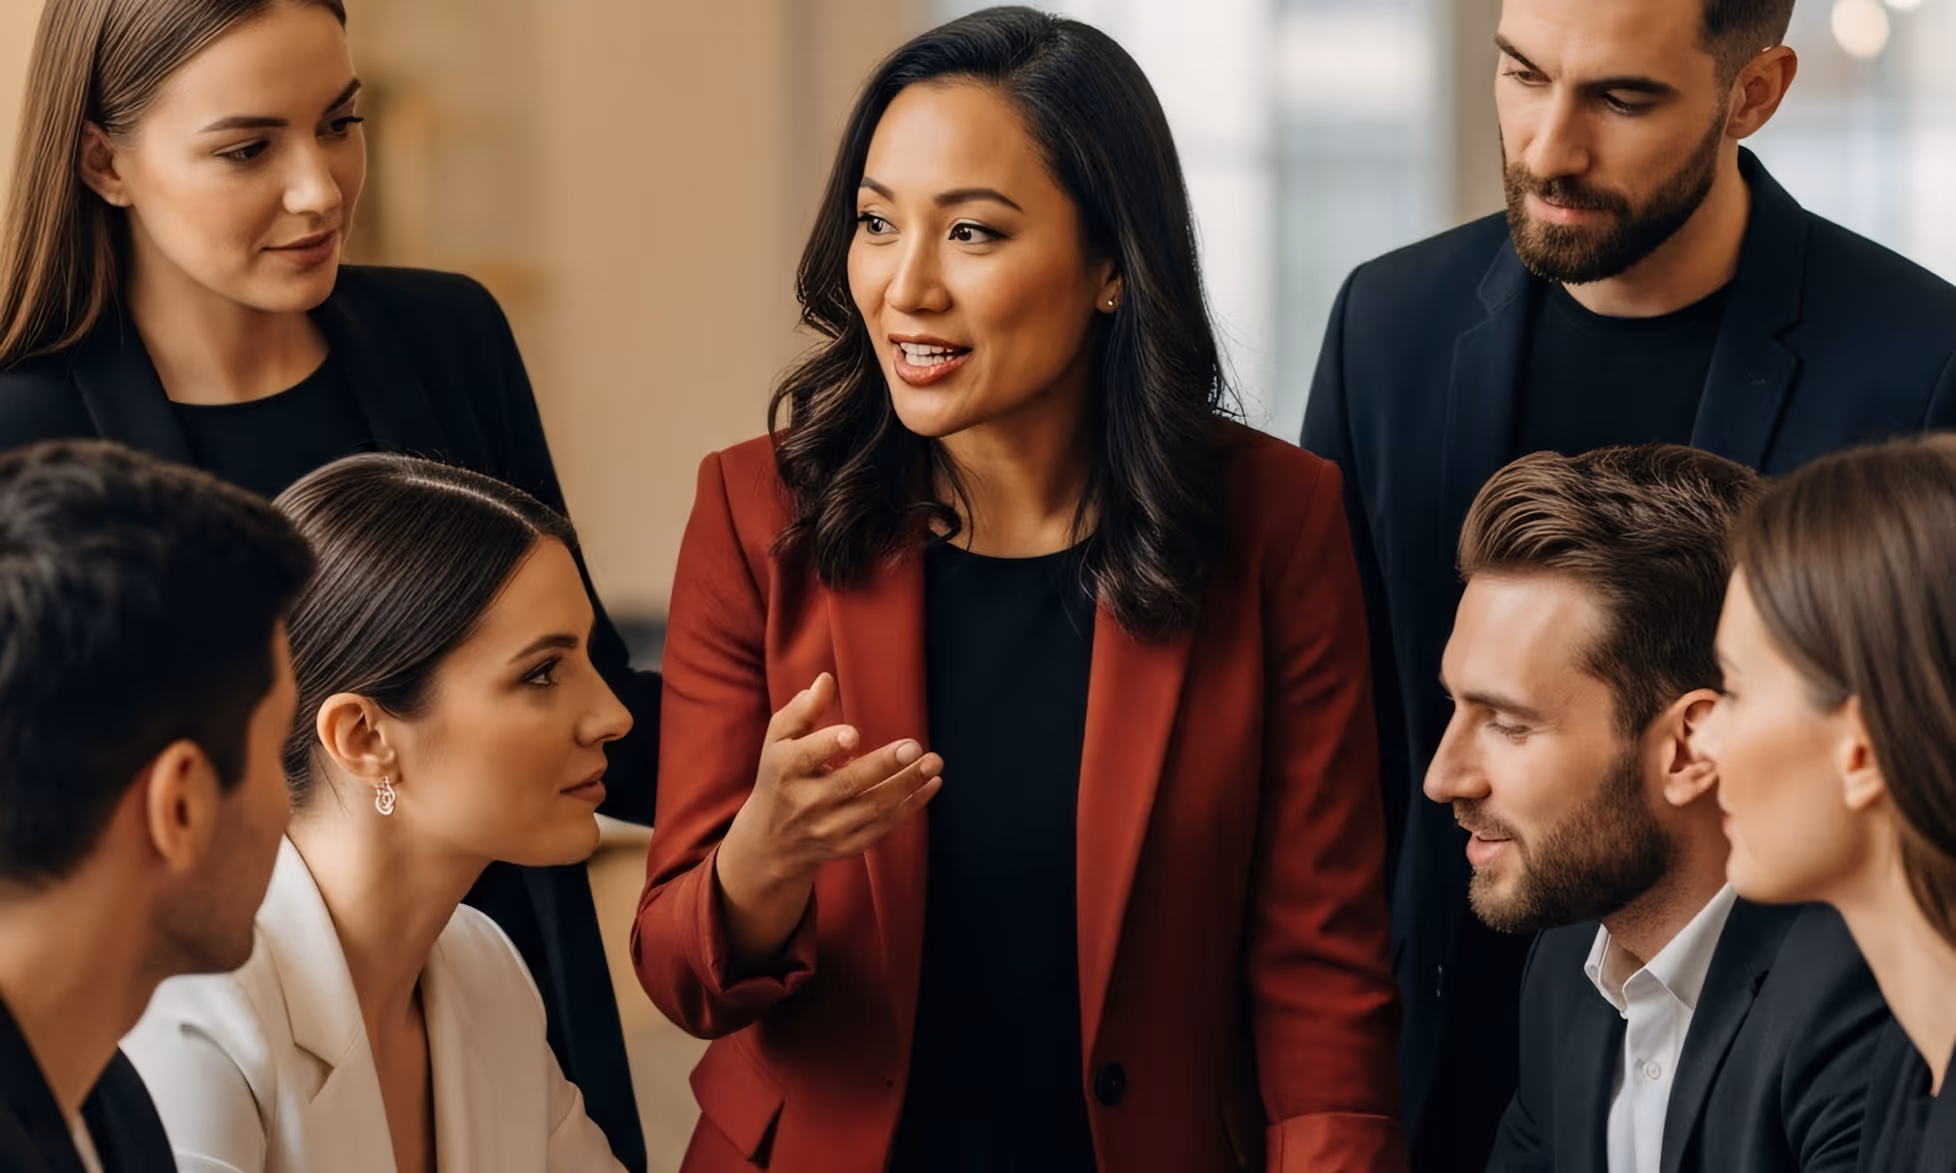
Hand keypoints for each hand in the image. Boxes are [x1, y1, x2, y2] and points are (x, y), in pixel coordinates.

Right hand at [715, 673, 941, 966]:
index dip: (830, 746)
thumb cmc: (780, 775)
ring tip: (933, 763)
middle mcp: (806, 802)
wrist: (773, 841)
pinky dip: (910, 807)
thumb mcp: (780, 740)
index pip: (807, 757)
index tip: (854, 735)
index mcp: (785, 770)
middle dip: (883, 766)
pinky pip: (884, 826)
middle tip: (915, 747)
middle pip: (848, 784)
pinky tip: (930, 785)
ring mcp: (828, 827)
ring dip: (907, 785)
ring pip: (873, 807)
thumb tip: (826, 680)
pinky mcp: (848, 845)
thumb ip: (802, 710)